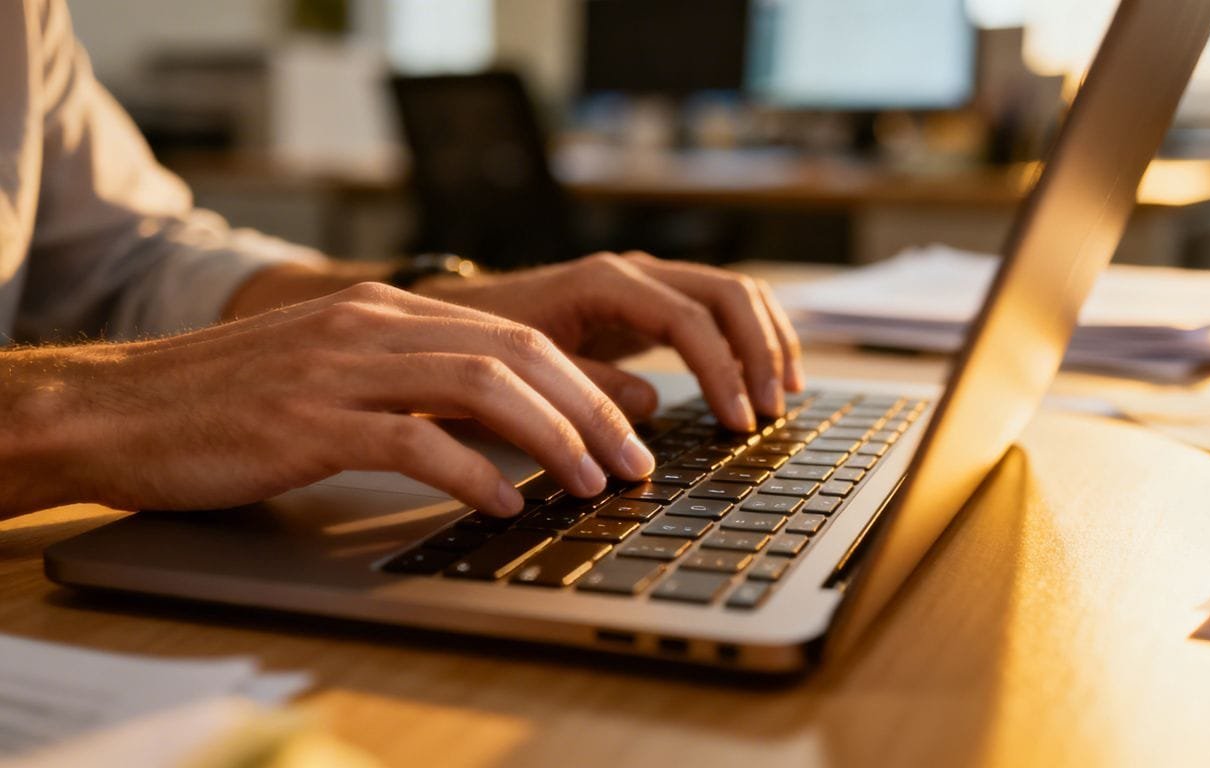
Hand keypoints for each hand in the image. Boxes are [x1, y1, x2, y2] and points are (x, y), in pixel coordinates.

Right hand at [0, 283, 656, 518]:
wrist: (115, 406)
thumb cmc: (227, 403)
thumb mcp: (332, 374)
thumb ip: (411, 384)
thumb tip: (502, 428)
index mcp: (384, 312)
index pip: (516, 336)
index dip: (587, 384)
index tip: (630, 430)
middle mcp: (372, 326)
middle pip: (517, 353)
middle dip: (593, 408)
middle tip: (636, 462)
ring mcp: (339, 368)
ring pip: (480, 386)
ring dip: (553, 437)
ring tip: (594, 483)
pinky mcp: (307, 420)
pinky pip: (411, 439)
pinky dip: (470, 471)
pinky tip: (506, 502)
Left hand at [419, 252, 804, 431]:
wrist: (461, 318)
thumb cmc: (485, 346)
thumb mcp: (526, 372)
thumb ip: (585, 387)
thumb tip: (651, 407)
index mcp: (606, 283)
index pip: (690, 319)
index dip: (722, 371)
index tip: (738, 422)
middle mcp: (635, 272)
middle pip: (728, 294)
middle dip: (759, 352)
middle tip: (770, 411)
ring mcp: (648, 283)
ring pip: (734, 293)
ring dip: (766, 340)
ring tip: (782, 395)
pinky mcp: (652, 303)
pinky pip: (718, 308)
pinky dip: (749, 337)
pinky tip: (762, 377)